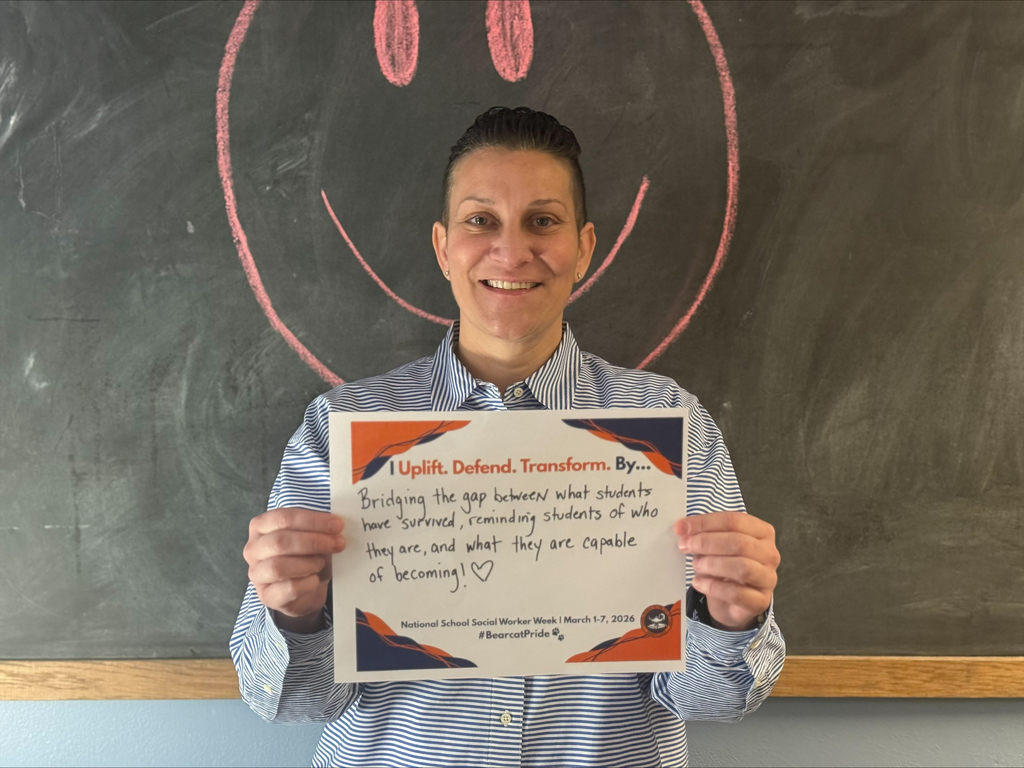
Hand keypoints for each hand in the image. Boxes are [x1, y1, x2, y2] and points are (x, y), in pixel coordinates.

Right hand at [243, 507, 345, 632]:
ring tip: (321, 563)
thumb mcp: (312, 536)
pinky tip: (315, 579)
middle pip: (279, 541)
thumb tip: (335, 524)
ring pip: (279, 566)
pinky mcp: (266, 596)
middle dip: (314, 541)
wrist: (307, 589)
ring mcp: (257, 574)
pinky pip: (288, 588)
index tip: (337, 525)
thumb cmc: (307, 556)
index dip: (312, 520)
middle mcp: (254, 549)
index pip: (283, 518)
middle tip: (338, 543)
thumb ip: (318, 527)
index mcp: (261, 527)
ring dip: (308, 563)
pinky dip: (308, 583)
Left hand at [674, 511, 778, 631]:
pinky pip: (736, 593)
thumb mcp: (715, 545)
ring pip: (742, 567)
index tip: (681, 528)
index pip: (734, 521)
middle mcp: (770, 553)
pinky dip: (713, 587)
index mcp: (762, 532)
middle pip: (739, 542)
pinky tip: (698, 583)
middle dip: (707, 543)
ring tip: (696, 565)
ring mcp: (768, 578)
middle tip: (685, 546)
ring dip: (712, 564)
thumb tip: (682, 528)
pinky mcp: (761, 601)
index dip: (705, 523)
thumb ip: (702, 534)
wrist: (733, 601)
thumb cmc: (725, 565)